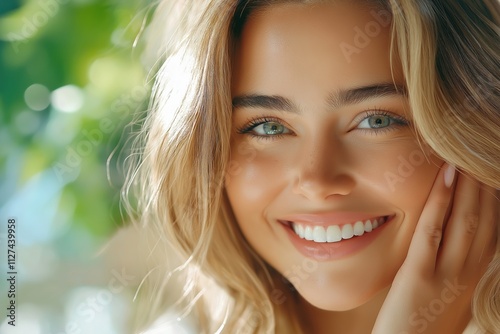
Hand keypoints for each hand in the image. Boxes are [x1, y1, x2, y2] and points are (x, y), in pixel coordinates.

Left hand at [372, 163, 497, 333]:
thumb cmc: (421, 333)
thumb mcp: (445, 303)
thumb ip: (452, 279)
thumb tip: (452, 257)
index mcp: (472, 281)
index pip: (490, 233)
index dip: (493, 201)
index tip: (490, 175)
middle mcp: (468, 276)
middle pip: (484, 222)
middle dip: (485, 187)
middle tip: (482, 157)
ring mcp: (447, 276)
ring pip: (465, 221)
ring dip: (468, 185)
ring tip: (465, 156)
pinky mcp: (420, 277)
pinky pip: (433, 231)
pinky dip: (441, 201)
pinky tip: (444, 177)